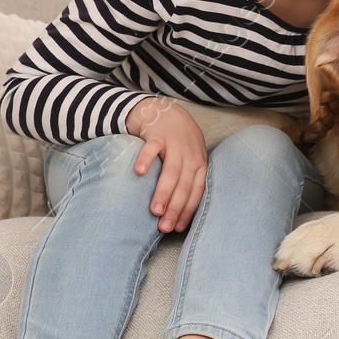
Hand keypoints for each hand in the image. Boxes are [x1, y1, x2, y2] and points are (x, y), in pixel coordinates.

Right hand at [126, 96, 207, 232]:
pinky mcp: (158, 134)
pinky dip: (147, 159)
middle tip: (164, 227)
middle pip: (184, 185)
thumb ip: (186, 180)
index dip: (188, 210)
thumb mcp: (189, 159)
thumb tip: (178, 214)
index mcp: (199, 164)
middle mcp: (190, 155)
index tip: (178, 228)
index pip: (196, 191)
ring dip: (163, 192)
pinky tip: (139, 173)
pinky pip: (152, 148)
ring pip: (171, 171)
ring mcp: (175, 144)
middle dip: (175, 208)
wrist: (166, 110)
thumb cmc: (178, 142)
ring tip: (155, 211)